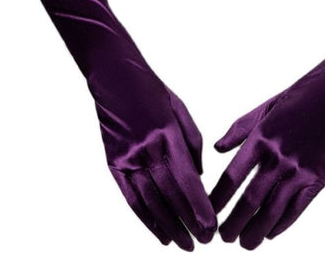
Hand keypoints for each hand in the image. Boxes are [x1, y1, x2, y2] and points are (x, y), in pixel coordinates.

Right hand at [88, 57, 216, 250]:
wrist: (114, 79)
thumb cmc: (153, 91)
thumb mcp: (180, 110)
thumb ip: (192, 144)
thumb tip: (198, 177)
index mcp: (167, 134)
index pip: (186, 179)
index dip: (199, 206)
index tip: (212, 226)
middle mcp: (146, 149)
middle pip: (170, 195)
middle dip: (189, 221)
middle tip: (204, 242)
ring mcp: (127, 158)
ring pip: (151, 201)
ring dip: (169, 226)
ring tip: (185, 245)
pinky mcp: (113, 164)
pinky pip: (130, 197)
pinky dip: (146, 218)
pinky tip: (160, 233)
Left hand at [210, 61, 324, 248]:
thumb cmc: (299, 97)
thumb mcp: (265, 107)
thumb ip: (239, 129)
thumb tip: (218, 149)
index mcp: (261, 138)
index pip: (231, 178)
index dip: (217, 199)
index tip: (207, 213)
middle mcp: (279, 157)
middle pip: (249, 200)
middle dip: (233, 223)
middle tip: (222, 238)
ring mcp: (300, 170)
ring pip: (272, 211)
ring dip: (255, 231)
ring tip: (244, 244)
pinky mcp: (319, 178)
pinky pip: (297, 209)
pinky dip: (282, 224)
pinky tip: (271, 233)